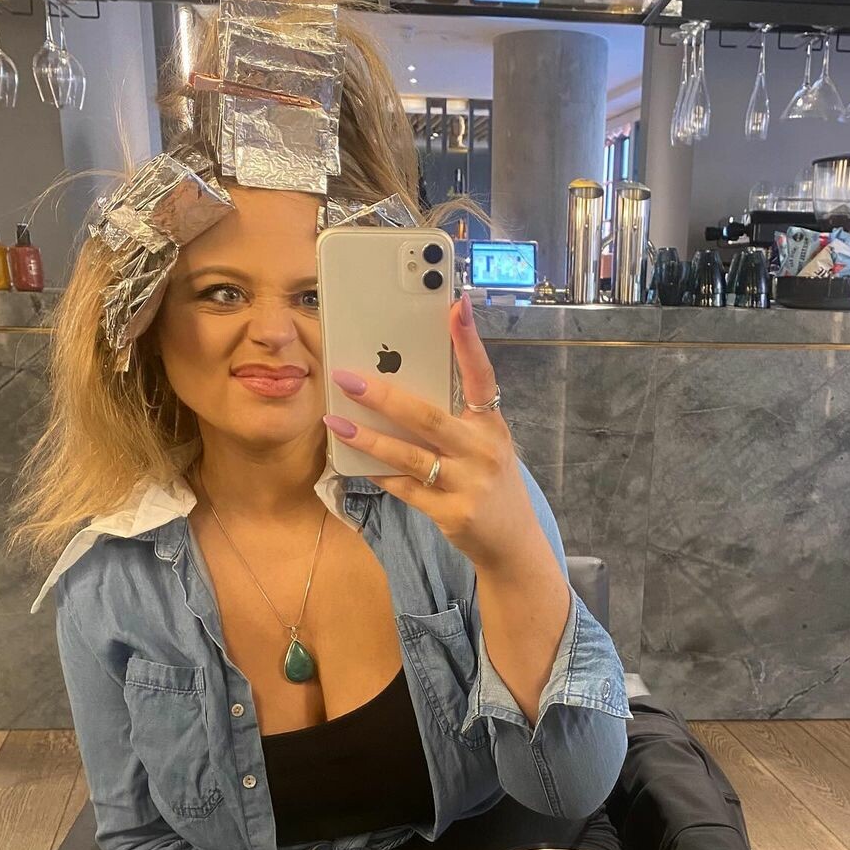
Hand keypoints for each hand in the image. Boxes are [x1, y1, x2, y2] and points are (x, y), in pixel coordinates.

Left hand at [323, 296, 544, 572]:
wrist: (513, 542)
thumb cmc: (491, 482)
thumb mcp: (485, 445)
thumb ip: (452, 420)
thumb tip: (398, 388)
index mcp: (492, 426)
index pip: (482, 377)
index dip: (469, 342)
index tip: (456, 306)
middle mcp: (483, 452)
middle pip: (427, 417)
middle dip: (383, 395)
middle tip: (347, 377)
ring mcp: (468, 484)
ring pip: (409, 456)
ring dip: (368, 438)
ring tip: (336, 422)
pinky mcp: (451, 513)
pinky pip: (405, 488)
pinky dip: (379, 473)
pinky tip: (354, 461)